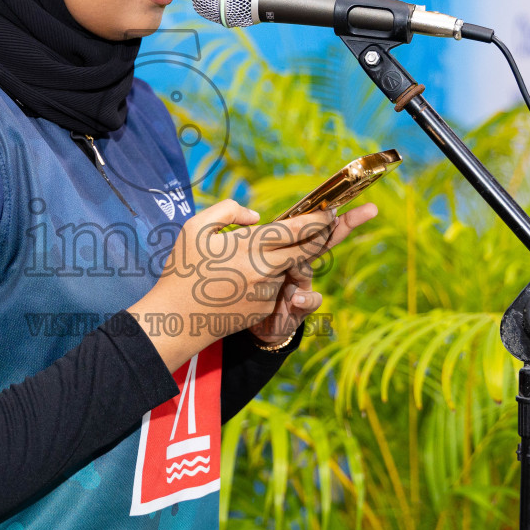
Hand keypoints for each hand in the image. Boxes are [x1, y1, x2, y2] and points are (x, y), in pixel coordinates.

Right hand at [129, 199, 360, 370]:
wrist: (176, 320)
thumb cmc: (183, 270)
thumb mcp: (195, 229)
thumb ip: (226, 212)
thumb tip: (257, 218)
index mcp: (250, 246)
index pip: (297, 229)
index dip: (320, 218)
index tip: (334, 209)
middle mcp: (265, 269)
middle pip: (310, 247)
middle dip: (332, 231)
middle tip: (354, 215)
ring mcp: (267, 291)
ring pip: (292, 267)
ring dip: (290, 257)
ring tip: (283, 248)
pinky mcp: (264, 308)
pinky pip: (275, 285)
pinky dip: (269, 277)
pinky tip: (241, 279)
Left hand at [245, 202, 378, 347]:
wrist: (257, 325)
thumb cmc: (253, 288)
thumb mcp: (252, 263)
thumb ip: (257, 243)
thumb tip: (254, 219)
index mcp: (288, 249)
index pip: (305, 225)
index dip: (323, 210)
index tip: (338, 194)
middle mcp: (301, 264)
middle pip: (324, 240)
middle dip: (346, 223)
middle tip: (370, 209)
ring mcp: (304, 284)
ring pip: (309, 269)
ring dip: (302, 266)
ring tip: (292, 265)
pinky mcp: (303, 307)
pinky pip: (310, 300)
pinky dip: (305, 298)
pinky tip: (297, 298)